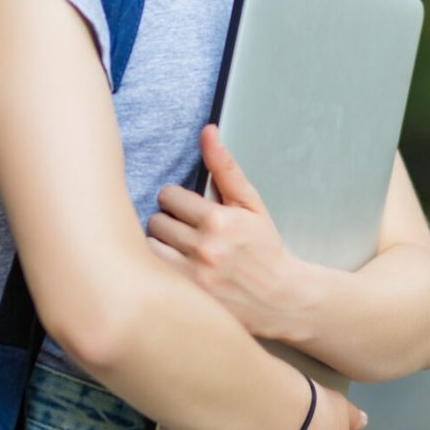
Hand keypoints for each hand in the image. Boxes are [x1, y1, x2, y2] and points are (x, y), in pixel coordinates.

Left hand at [148, 125, 307, 341]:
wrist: (280, 298)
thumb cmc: (264, 248)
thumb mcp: (251, 204)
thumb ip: (225, 168)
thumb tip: (207, 132)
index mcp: (218, 220)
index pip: (169, 196)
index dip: (178, 201)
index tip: (188, 209)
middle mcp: (203, 248)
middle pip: (156, 221)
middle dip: (169, 222)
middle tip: (185, 231)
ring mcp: (193, 276)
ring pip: (150, 246)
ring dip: (161, 246)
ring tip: (179, 250)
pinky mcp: (185, 298)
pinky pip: (153, 273)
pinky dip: (159, 268)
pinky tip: (175, 268)